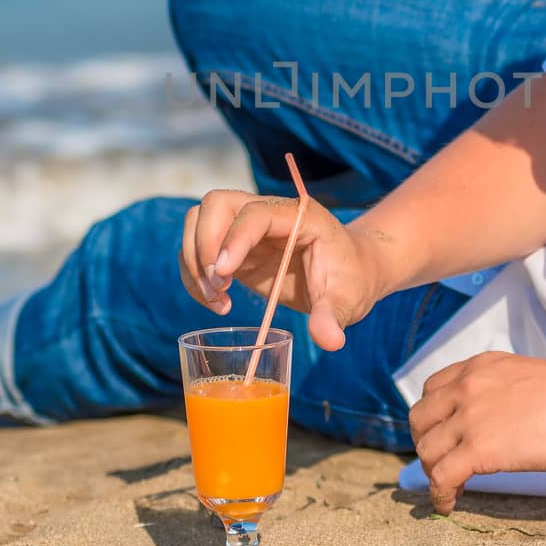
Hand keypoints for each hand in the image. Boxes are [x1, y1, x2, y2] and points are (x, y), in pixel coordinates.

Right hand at [178, 189, 385, 350]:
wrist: (350, 275)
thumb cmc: (351, 280)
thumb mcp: (348, 299)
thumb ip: (333, 316)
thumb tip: (329, 341)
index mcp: (298, 215)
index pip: (255, 212)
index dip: (234, 238)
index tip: (222, 274)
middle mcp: (268, 214)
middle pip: (215, 204)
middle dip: (204, 244)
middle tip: (216, 286)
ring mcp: (248, 229)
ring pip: (198, 221)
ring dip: (194, 260)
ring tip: (215, 297)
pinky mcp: (235, 248)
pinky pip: (199, 249)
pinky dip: (196, 275)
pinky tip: (217, 302)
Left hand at [408, 352, 545, 512]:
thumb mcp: (527, 378)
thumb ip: (503, 392)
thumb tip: (502, 419)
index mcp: (481, 366)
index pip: (434, 388)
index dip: (433, 415)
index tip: (441, 433)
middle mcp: (468, 386)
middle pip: (420, 417)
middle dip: (425, 441)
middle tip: (441, 461)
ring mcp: (469, 417)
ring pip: (426, 449)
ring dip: (432, 471)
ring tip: (449, 487)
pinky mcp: (477, 449)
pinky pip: (441, 477)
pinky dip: (439, 495)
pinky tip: (448, 505)